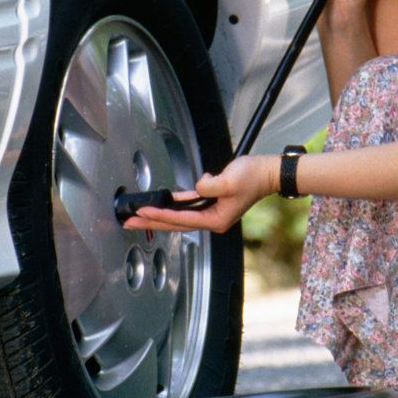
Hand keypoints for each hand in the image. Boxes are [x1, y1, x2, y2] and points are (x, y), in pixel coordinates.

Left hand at [122, 155, 277, 234]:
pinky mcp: (211, 203)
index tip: (142, 211)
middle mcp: (212, 220)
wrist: (267, 172)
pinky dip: (173, 205)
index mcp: (216, 220)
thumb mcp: (229, 181)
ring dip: (159, 215)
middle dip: (152, 222)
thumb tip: (195, 187)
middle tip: (130, 222)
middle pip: (175, 224)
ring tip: (140, 215)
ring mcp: (211, 212)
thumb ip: (208, 186)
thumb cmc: (253, 178)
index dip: (159, 215)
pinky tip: (162, 202)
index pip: (180, 220)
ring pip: (178, 217)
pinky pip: (187, 206)